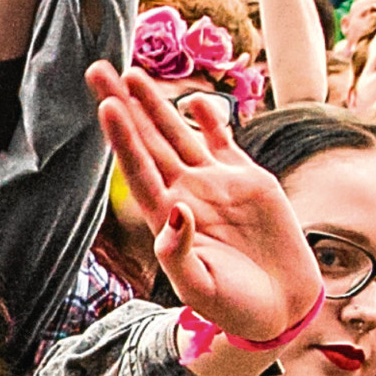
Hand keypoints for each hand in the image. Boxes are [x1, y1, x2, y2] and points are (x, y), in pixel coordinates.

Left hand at [88, 62, 320, 344]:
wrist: (279, 307)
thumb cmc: (233, 307)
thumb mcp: (201, 288)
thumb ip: (180, 254)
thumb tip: (176, 211)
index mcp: (167, 219)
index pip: (138, 169)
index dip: (122, 137)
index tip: (105, 105)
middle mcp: (185, 194)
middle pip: (148, 141)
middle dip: (124, 105)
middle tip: (96, 69)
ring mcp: (215, 184)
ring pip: (179, 134)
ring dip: (156, 104)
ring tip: (132, 73)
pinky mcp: (247, 181)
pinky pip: (223, 141)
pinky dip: (210, 119)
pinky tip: (193, 100)